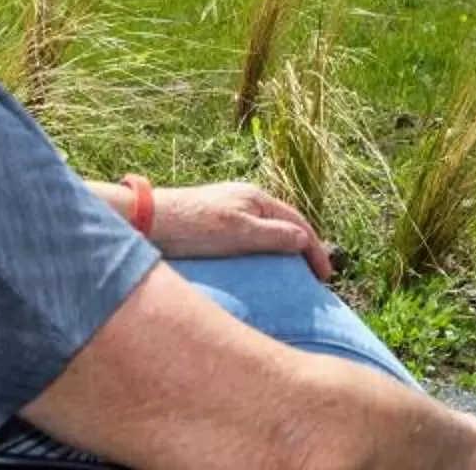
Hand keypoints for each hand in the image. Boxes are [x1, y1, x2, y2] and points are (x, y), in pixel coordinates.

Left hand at [138, 179, 332, 281]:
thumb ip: (273, 235)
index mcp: (257, 198)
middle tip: (315, 277)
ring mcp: (229, 210)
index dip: (315, 249)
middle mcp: (246, 200)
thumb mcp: (238, 232)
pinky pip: (251, 236)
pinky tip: (259, 267)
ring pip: (267, 230)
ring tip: (292, 275)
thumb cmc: (194, 227)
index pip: (298, 223)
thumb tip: (304, 239)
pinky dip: (264, 251)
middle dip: (303, 248)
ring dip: (284, 250)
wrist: (149, 221)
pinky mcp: (213, 224)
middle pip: (285, 224)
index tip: (326, 277)